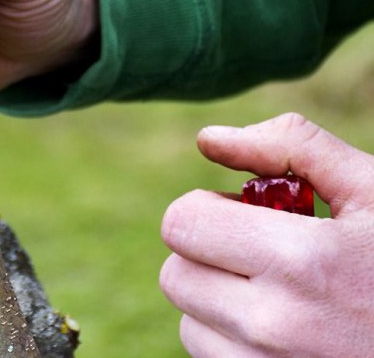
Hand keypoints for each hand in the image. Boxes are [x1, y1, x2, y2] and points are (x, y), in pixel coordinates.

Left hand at [160, 113, 373, 356]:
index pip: (182, 222)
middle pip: (175, 274)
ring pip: (189, 322)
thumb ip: (292, 149)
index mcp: (302, 260)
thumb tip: (209, 139)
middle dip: (208, 253)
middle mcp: (276, 326)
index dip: (207, 209)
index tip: (243, 213)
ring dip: (218, 301)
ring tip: (282, 294)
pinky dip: (231, 342)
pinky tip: (286, 332)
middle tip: (261, 252)